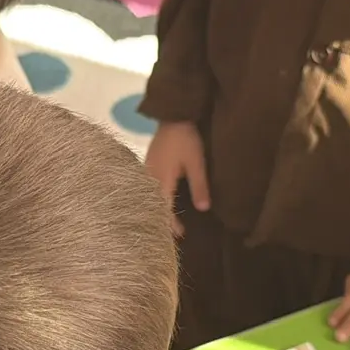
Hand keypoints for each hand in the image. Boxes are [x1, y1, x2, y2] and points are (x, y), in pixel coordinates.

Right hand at [144, 122, 210, 236]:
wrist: (173, 115)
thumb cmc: (186, 140)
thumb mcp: (197, 163)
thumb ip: (199, 186)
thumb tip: (203, 209)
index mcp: (161, 180)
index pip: (163, 209)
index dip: (171, 223)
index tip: (180, 234)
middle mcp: (149, 178)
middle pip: (152, 205)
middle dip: (161, 219)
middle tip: (171, 233)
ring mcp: (146, 171)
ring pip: (149, 197)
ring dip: (157, 209)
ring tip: (166, 220)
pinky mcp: (147, 164)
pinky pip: (148, 188)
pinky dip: (154, 198)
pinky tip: (161, 200)